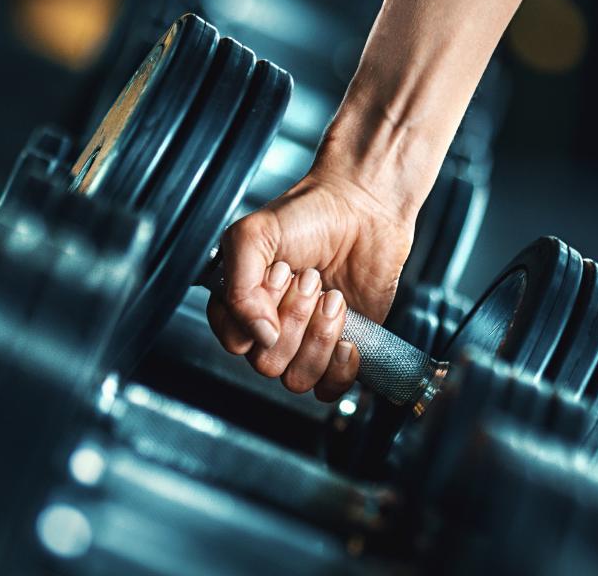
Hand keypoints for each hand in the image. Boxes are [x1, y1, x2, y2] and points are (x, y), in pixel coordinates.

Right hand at [206, 161, 415, 400]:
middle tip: (310, 278)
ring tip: (332, 297)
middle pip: (266, 363)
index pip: (233, 340)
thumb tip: (259, 335)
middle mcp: (270, 327)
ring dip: (318, 337)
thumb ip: (238, 287)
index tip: (278, 275)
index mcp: (241, 303)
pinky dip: (339, 368)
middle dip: (294, 319)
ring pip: (297, 378)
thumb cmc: (308, 214)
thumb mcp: (254, 235)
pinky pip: (329, 388)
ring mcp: (305, 341)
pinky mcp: (339, 349)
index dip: (256, 316)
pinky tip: (347, 336)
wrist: (364, 207)